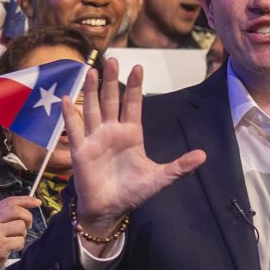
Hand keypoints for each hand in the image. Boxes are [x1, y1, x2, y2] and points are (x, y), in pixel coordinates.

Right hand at [0, 194, 40, 269]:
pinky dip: (19, 244)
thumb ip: (7, 213)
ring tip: (15, 238)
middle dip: (27, 217)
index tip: (37, 202)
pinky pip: (19, 241)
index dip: (26, 200)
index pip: (9, 202)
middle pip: (16, 212)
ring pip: (20, 227)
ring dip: (22, 234)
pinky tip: (12, 247)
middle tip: (28, 225)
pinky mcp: (0, 247)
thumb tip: (32, 202)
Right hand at [67, 54, 207, 232]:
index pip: (133, 104)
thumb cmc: (132, 192)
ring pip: (92, 109)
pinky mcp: (81, 150)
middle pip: (111, 100)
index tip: (138, 67)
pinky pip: (74, 130)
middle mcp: (112, 131)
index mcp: (131, 134)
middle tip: (112, 58)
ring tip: (90, 70)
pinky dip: (69, 115)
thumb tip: (203, 156)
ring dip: (90, 90)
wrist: (110, 210)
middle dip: (112, 80)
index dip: (135, 86)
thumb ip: (179, 166)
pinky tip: (66, 99)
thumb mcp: (159, 178)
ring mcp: (95, 139)